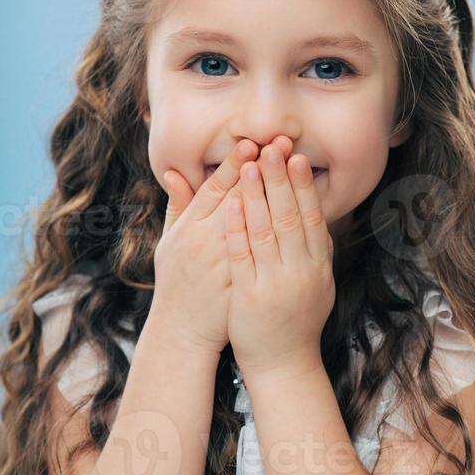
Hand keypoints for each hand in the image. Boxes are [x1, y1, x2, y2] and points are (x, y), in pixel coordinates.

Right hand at [151, 137, 290, 353]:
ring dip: (282, 192)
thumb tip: (174, 172)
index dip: (236, 164)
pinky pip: (271, 253)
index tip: (254, 143)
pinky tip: (303, 210)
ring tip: (297, 166)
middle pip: (243, 198)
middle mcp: (210, 243)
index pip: (216, 188)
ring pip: (262, 222)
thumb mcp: (170, 242)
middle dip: (266, 170)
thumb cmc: (177, 282)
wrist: (185, 331)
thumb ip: (177, 206)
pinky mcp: (249, 281)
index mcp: (191, 229)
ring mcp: (231, 263)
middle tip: (284, 143)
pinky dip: (287, 231)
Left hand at [225, 141, 335, 377]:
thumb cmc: (299, 321)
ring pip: (266, 231)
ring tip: (249, 166)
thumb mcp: (320, 286)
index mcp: (318, 267)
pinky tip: (231, 205)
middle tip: (273, 149)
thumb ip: (319, 253)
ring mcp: (275, 284)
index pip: (311, 218)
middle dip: (280, 180)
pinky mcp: (249, 296)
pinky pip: (243, 256)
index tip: (297, 158)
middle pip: (290, 217)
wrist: (284, 364)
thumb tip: (320, 218)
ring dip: (256, 196)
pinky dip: (237, 228)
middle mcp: (301, 272)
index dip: (304, 187)